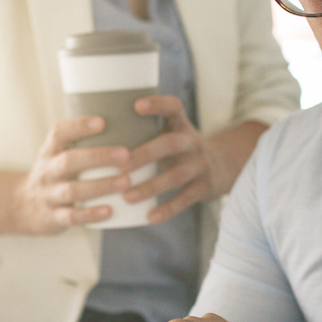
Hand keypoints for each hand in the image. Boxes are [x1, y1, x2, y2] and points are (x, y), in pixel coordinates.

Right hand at [10, 116, 132, 233]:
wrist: (23, 206)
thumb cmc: (53, 175)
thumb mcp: (57, 155)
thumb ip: (81, 143)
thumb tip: (123, 126)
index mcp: (49, 152)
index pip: (59, 133)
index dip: (79, 126)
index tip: (102, 122)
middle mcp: (47, 171)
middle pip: (69, 161)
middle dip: (98, 157)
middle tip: (125, 155)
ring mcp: (49, 195)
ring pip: (73, 190)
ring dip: (101, 186)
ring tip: (125, 182)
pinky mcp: (54, 217)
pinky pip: (71, 216)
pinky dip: (90, 214)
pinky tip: (109, 211)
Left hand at [121, 96, 237, 223]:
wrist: (225, 165)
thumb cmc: (182, 149)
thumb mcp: (173, 132)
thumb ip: (145, 131)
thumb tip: (96, 133)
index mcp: (182, 126)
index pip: (173, 107)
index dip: (157, 104)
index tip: (137, 105)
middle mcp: (193, 142)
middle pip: (170, 144)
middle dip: (144, 154)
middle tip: (120, 166)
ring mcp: (200, 165)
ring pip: (176, 176)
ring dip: (151, 186)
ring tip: (127, 196)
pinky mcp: (205, 186)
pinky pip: (185, 199)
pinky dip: (168, 209)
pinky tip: (149, 217)